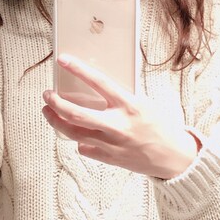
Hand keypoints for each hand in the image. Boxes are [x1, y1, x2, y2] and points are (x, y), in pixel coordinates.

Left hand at [42, 53, 199, 178]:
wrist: (172, 157)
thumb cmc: (158, 125)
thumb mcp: (142, 103)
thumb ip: (118, 98)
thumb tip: (92, 88)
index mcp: (129, 105)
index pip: (98, 82)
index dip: (78, 69)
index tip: (63, 60)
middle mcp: (118, 125)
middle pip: (76, 114)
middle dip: (56, 103)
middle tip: (47, 95)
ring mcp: (112, 144)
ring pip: (73, 133)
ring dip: (56, 121)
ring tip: (49, 111)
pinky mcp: (109, 159)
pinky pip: (84, 147)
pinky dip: (78, 139)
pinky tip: (76, 132)